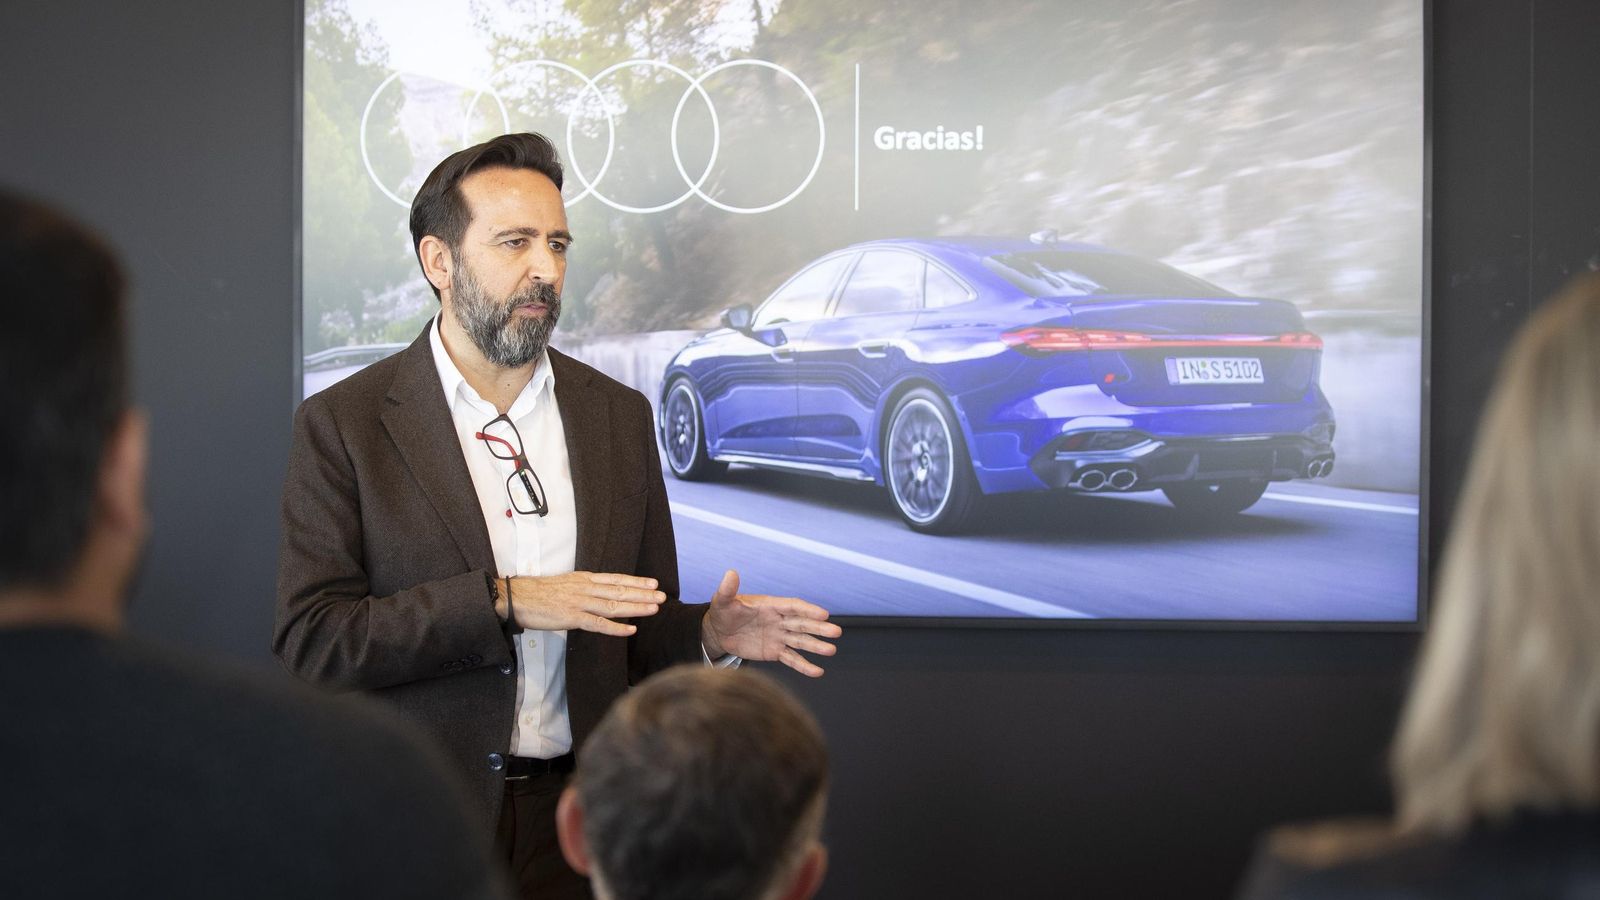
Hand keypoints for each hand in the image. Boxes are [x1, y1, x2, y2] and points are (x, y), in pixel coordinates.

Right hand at [499, 572, 663, 635]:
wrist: (517, 597)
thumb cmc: (538, 593)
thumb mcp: (565, 584)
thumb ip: (583, 588)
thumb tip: (599, 593)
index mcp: (584, 579)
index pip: (615, 579)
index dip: (636, 581)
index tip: (653, 582)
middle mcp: (585, 588)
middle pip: (619, 590)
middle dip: (642, 593)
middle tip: (662, 595)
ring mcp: (579, 602)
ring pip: (613, 605)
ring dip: (636, 607)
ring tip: (654, 608)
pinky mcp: (571, 617)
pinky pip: (598, 624)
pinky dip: (616, 627)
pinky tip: (630, 629)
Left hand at [701, 570, 840, 676]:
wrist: (719, 632)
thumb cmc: (723, 613)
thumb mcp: (722, 601)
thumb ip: (728, 590)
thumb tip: (730, 573)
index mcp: (771, 606)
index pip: (793, 607)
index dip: (808, 610)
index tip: (824, 614)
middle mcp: (779, 621)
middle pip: (802, 624)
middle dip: (819, 628)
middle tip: (836, 633)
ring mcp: (779, 637)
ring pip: (801, 642)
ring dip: (816, 646)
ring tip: (831, 651)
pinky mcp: (775, 652)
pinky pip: (791, 659)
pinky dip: (804, 666)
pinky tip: (818, 672)